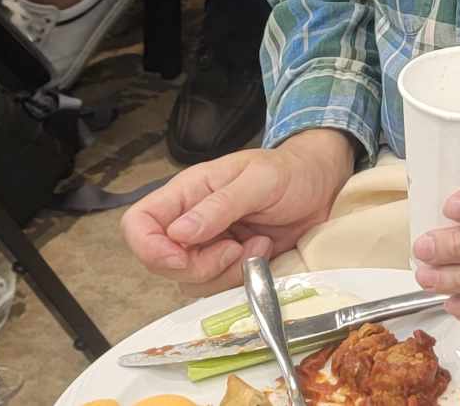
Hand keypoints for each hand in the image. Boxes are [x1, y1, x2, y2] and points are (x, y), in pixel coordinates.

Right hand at [122, 129, 355, 286]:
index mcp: (187, 193)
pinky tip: (261, 253)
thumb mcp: (260, 180)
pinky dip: (239, 278)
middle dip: (199, 266)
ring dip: (225, 273)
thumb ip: (220, 205)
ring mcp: (207, 245)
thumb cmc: (291, 172)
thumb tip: (178, 232)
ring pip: (188, 281)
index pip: (138, 223)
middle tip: (235, 249)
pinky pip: (216, 288)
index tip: (181, 257)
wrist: (321, 186)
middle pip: (161, 262)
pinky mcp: (226, 264)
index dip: (149, 248)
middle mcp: (190, 221)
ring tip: (257, 246)